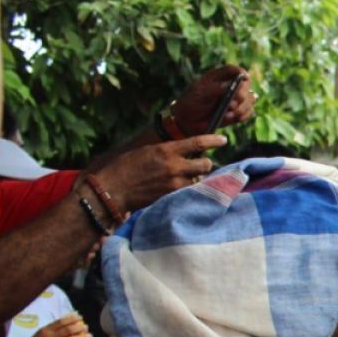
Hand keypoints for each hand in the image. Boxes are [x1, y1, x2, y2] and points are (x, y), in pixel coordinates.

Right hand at [13, 315, 90, 336]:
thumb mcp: (38, 336)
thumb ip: (49, 331)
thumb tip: (60, 324)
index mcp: (45, 330)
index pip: (61, 322)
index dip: (71, 318)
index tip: (79, 317)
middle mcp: (50, 336)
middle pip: (68, 329)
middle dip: (79, 327)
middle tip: (87, 326)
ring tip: (90, 336)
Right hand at [92, 134, 226, 215]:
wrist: (113, 188)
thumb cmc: (126, 167)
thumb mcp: (148, 152)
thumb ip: (168, 152)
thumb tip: (186, 152)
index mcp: (166, 149)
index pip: (198, 142)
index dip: (214, 140)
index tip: (223, 140)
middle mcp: (174, 165)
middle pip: (205, 164)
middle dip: (205, 164)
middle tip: (200, 165)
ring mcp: (174, 183)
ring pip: (199, 180)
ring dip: (196, 179)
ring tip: (185, 179)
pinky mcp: (172, 197)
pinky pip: (189, 192)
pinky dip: (188, 190)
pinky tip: (181, 189)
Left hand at [171, 65, 254, 134]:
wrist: (188, 120)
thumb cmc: (192, 103)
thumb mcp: (201, 93)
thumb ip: (217, 88)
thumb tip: (234, 86)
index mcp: (219, 76)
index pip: (234, 70)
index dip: (241, 73)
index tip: (244, 79)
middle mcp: (230, 86)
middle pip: (246, 85)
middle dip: (242, 96)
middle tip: (232, 104)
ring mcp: (235, 99)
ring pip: (250, 100)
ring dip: (241, 109)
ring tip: (227, 115)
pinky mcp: (238, 112)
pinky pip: (249, 112)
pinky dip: (242, 116)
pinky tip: (231, 118)